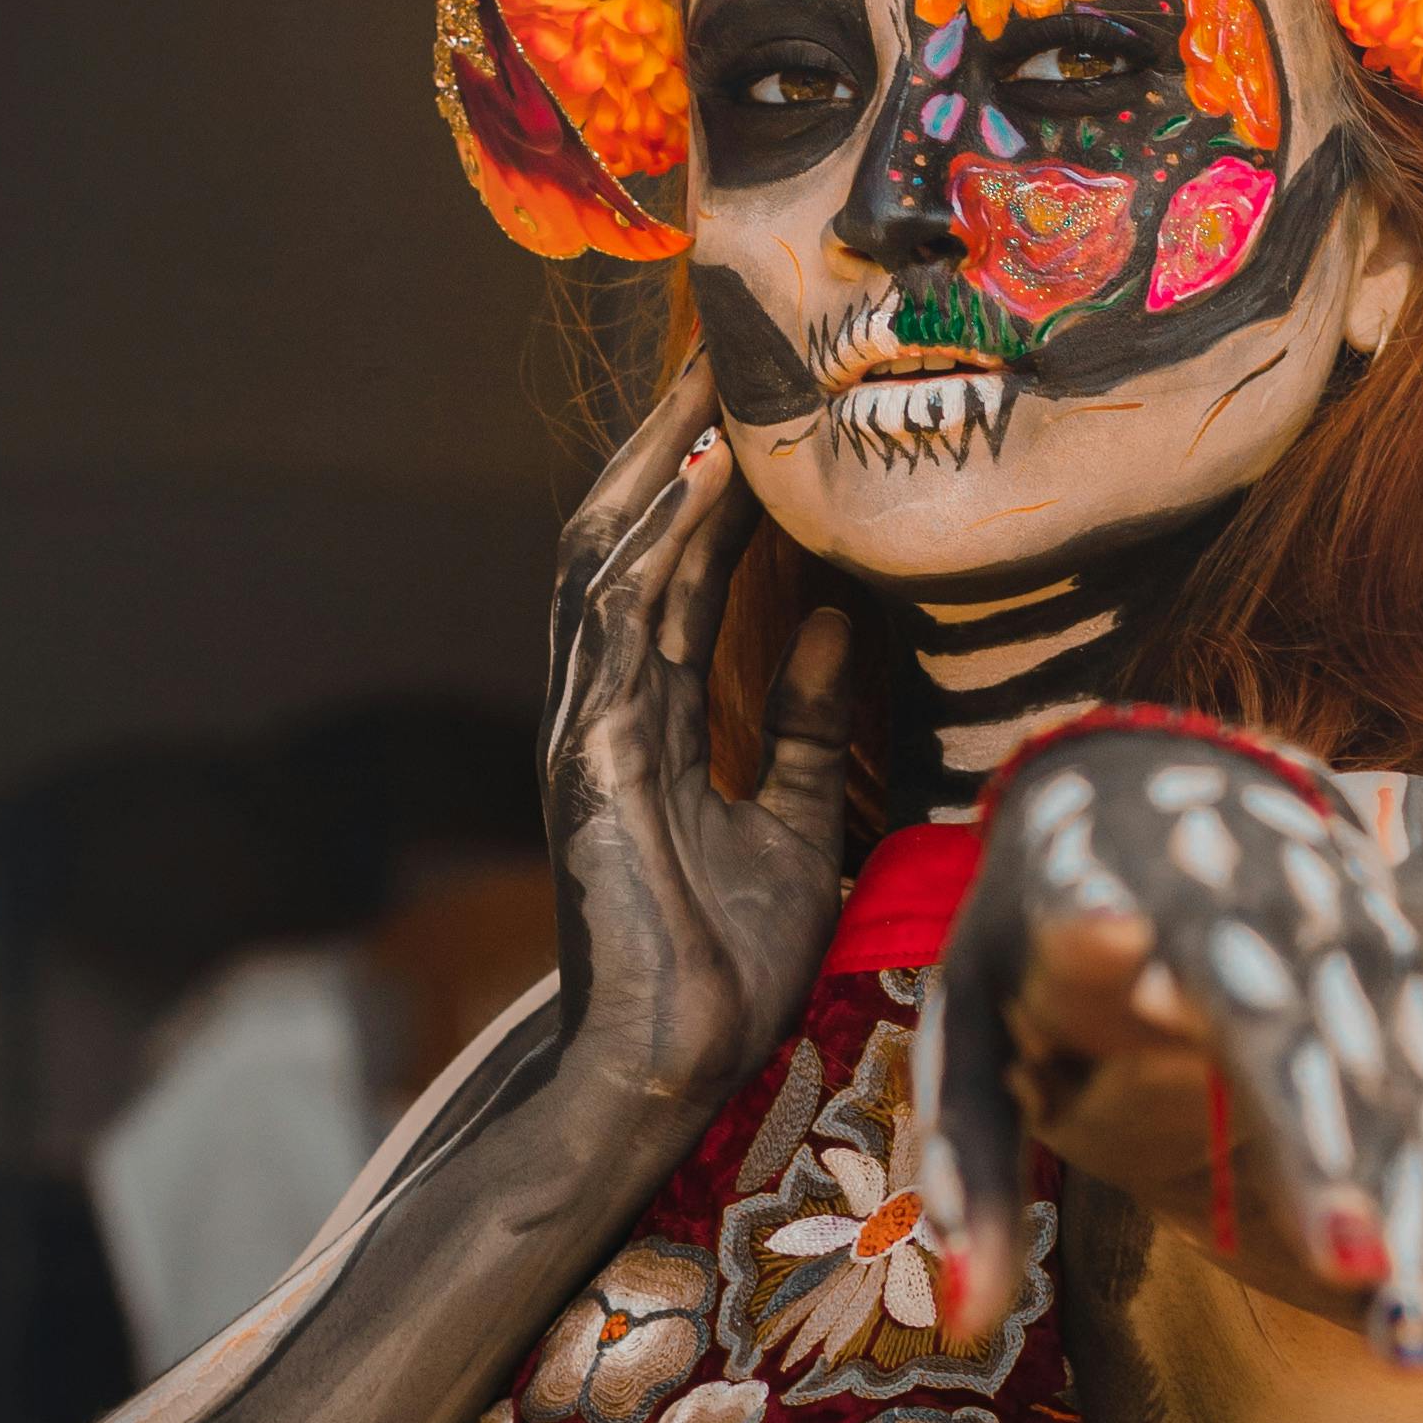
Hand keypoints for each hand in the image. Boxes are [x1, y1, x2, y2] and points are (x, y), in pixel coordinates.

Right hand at [543, 360, 854, 1130]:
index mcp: (644, 721)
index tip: (759, 402)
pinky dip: (661, 543)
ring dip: (663, 465)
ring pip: (610, 559)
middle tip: (730, 349)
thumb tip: (835, 618)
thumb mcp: (792, 822)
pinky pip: (624, 624)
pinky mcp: (593, 759)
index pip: (669, 570)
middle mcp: (603, 708)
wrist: (673, 1072)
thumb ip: (803, 724)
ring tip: (718, 382)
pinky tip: (703, 480)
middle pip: (625, 539)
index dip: (706, 483)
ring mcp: (587, 728)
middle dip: (670, 442)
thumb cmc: (724, 968)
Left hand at [918, 732, 1422, 1371]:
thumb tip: (959, 1327)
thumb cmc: (1038, 936)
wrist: (1158, 766)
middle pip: (1267, 1024)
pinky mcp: (1379, 941)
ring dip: (1397, 1178)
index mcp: (1079, 892)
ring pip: (1361, 1052)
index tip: (1108, 948)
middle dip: (1311, 1139)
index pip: (1086, 929)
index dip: (1093, 938)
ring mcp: (1314, 912)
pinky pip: (1412, 1058)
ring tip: (1411, 1306)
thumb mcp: (971, 1018)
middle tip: (1343, 1258)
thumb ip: (969, 1168)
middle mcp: (1211, 893)